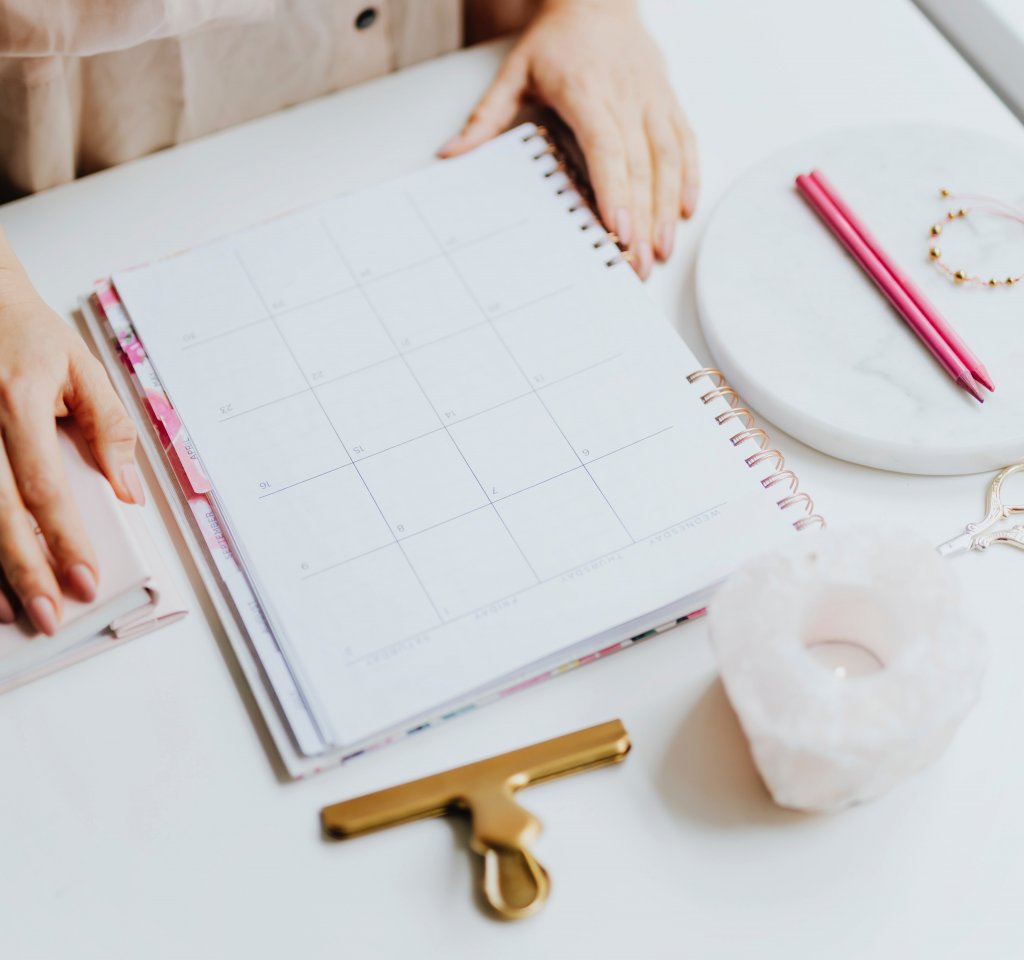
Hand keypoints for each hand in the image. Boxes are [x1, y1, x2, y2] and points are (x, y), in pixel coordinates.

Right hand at [0, 256, 141, 634]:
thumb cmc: (28, 333)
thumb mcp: (81, 369)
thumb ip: (109, 430)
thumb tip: (129, 494)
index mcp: (17, 399)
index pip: (44, 485)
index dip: (65, 538)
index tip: (87, 579)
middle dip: (24, 570)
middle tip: (52, 615)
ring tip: (10, 612)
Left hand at [440, 0, 697, 279]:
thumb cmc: (557, 39)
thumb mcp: (514, 73)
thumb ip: (485, 118)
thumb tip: (451, 154)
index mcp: (586, 90)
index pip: (606, 147)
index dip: (614, 190)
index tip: (618, 228)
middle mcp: (625, 95)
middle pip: (640, 165)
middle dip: (642, 218)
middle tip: (638, 263)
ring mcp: (651, 99)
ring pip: (668, 158)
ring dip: (668, 207)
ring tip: (662, 248)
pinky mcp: (668, 100)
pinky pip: (685, 142)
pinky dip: (689, 178)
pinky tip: (685, 211)